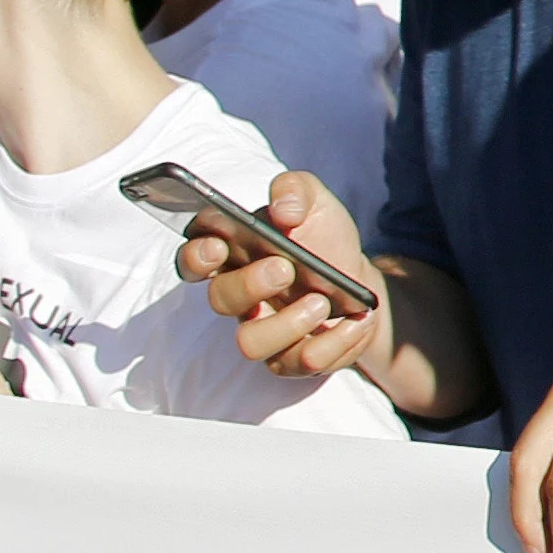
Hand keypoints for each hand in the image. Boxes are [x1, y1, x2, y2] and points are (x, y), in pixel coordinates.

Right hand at [176, 168, 390, 378]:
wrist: (359, 281)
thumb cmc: (323, 238)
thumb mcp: (315, 201)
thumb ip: (294, 190)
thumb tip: (284, 209)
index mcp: (234, 255)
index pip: (193, 259)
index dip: (196, 257)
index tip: (217, 247)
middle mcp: (240, 297)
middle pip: (220, 299)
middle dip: (250, 284)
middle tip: (286, 269)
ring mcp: (264, 330)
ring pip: (250, 343)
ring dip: (286, 324)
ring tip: (320, 301)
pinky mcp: (292, 358)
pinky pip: (300, 362)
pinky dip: (333, 342)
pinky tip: (356, 319)